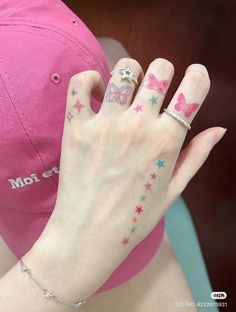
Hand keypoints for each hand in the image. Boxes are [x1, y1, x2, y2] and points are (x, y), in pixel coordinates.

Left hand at [36, 58, 224, 297]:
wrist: (88, 234)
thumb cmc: (135, 217)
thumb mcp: (174, 191)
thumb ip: (197, 156)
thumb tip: (219, 130)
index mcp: (167, 141)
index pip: (192, 90)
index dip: (198, 76)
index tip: (194, 76)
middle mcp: (139, 126)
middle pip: (160, 69)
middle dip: (163, 72)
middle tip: (154, 88)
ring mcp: (105, 124)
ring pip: (125, 70)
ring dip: (130, 73)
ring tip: (125, 90)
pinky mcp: (76, 127)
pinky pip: (81, 83)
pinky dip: (89, 78)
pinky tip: (96, 89)